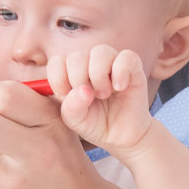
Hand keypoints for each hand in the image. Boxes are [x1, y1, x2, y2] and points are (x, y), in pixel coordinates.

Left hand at [49, 45, 157, 160]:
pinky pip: (126, 57)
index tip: (66, 95)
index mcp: (71, 72)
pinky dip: (121, 72)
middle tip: (90, 98)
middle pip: (77, 56)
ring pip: (100, 52)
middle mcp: (90, 62)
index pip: (57, 61)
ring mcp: (111, 62)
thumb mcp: (76, 120)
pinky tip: (120, 88)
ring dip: (99, 76)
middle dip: (79, 80)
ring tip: (104, 94)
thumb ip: (71, 107)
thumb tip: (83, 90)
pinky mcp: (132, 66)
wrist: (122, 136)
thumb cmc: (95, 124)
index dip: (58, 78)